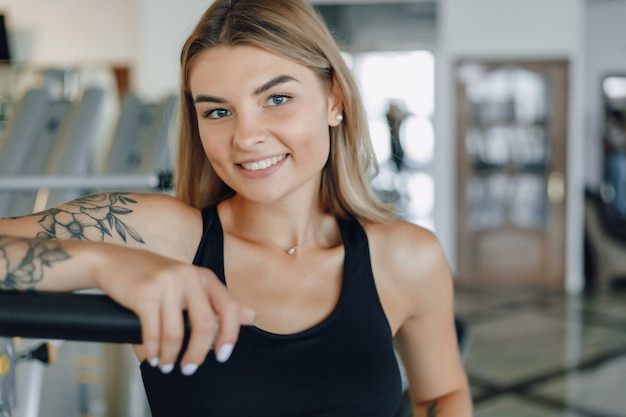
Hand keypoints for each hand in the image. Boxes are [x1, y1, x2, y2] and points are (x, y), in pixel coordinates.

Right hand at [91, 244, 254, 373]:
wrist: (114, 261)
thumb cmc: (154, 277)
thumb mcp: (191, 284)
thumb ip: (220, 301)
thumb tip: (252, 317)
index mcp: (204, 276)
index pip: (229, 307)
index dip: (230, 335)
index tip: (222, 356)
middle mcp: (189, 276)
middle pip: (204, 325)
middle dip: (198, 353)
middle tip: (190, 369)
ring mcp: (166, 283)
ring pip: (176, 333)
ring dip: (170, 356)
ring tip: (165, 365)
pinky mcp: (144, 293)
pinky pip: (153, 332)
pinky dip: (152, 350)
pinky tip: (151, 357)